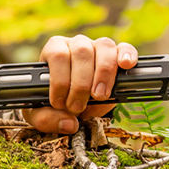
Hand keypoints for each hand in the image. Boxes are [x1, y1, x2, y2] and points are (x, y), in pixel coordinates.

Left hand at [21, 35, 137, 134]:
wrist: (71, 105)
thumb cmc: (52, 104)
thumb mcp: (41, 113)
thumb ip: (46, 119)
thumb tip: (68, 124)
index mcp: (54, 50)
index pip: (58, 55)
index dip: (60, 80)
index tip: (59, 103)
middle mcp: (76, 44)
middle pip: (82, 52)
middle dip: (81, 84)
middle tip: (77, 106)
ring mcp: (97, 47)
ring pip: (104, 47)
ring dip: (104, 74)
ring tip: (99, 96)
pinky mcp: (117, 54)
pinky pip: (124, 48)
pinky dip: (127, 55)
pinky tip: (125, 66)